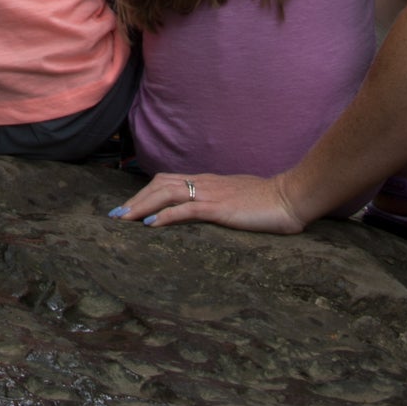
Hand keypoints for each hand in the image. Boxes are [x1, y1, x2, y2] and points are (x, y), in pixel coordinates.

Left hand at [111, 170, 305, 232]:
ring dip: (142, 206)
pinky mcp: (219, 209)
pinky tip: (151, 225)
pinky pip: (186, 209)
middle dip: (136, 199)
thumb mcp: (238, 199)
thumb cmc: (269, 202)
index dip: (145, 192)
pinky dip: (165, 215)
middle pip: (160, 184)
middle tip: (116, 215)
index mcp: (208, 182)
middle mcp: (205, 183)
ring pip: (166, 193)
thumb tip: (207, 211)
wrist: (290, 198)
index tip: (129, 206)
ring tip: (124, 219)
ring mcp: (211, 194)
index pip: (168, 181)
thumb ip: (221, 202)